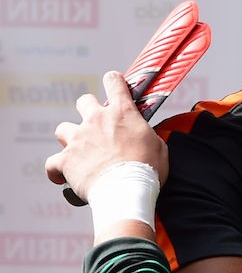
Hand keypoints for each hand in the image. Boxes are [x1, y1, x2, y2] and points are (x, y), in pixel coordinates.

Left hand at [44, 71, 167, 200]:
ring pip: (62, 129)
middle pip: (83, 101)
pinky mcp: (65, 160)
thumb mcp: (158, 146)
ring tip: (78, 152)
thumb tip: (144, 137)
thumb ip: (147, 135)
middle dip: (88, 110)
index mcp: (122, 113)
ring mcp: (78, 139)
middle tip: (96, 125)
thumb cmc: (147, 169)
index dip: (113, 81)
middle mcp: (96, 120)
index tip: (115, 85)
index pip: (113, 82)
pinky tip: (62, 177)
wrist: (126, 190)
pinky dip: (56, 170)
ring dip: (70, 138)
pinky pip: (52, 163)